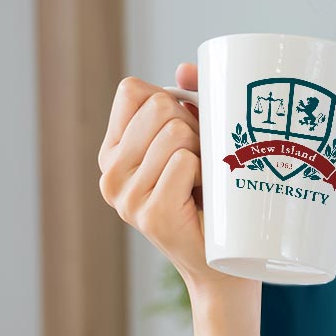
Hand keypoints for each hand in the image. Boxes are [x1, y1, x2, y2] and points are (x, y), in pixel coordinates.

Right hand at [97, 63, 241, 289]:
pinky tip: (203, 199)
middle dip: (195, 126)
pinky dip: (205, 173)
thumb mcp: (198, 141)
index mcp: (113, 151)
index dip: (171, 100)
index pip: (132, 90)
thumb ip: (192, 100)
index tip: (187, 132)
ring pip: (176, 132)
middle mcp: (110, 172)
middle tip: (203, 163)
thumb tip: (185, 68)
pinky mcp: (150, 213)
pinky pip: (185, 162)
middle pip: (159, 105)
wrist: (224, 266)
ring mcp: (126, 195)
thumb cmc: (214, 198)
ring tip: (204, 183)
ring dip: (205, 151)